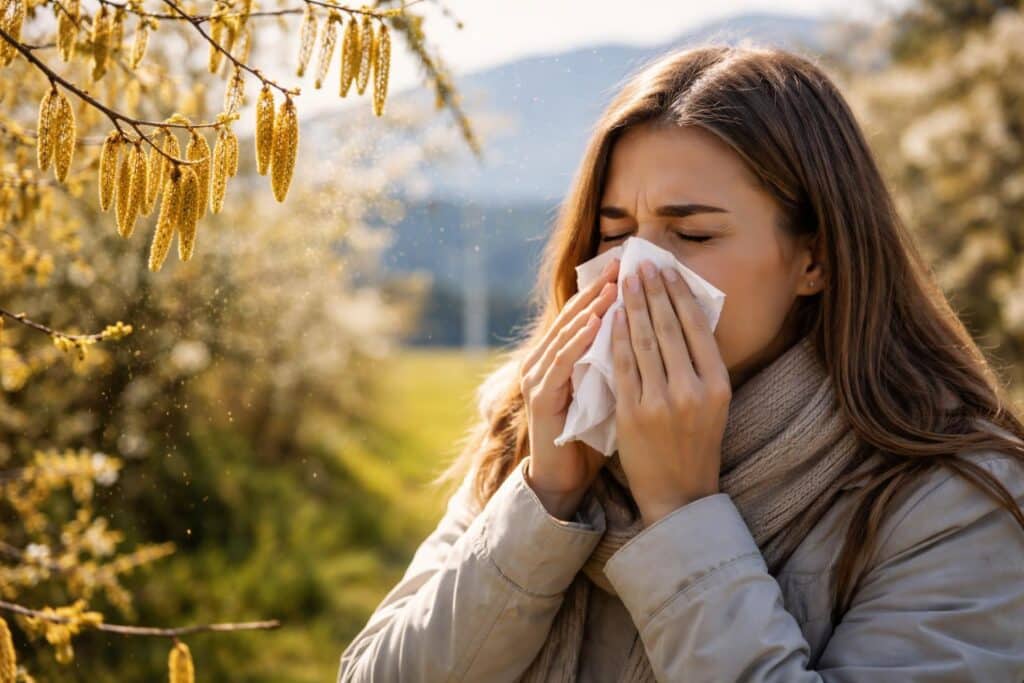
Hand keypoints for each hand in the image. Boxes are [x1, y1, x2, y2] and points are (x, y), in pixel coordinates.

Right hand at [518, 255, 620, 519]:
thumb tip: (657, 331)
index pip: (588, 312)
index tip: (639, 267)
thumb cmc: (589, 435)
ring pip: (566, 332)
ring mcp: (539, 375)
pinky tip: (595, 323)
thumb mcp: (609, 391)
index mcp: (562, 355)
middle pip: (575, 313)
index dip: (611, 289)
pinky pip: (561, 362)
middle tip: (626, 262)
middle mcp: (546, 358)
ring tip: (615, 285)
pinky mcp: (540, 396)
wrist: (563, 476)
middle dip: (603, 288)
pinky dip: (577, 340)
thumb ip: (621, 363)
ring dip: (591, 306)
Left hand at [611, 259, 730, 527]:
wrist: (679, 493)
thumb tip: (685, 314)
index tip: (666, 268)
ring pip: (644, 341)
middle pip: (668, 327)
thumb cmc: (695, 443)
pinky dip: (616, 337)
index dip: (679, 293)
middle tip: (641, 264)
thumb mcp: (713, 402)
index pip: (695, 327)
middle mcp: (692, 390)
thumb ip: (701, 364)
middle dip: (653, 290)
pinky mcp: (632, 413)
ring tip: (625, 281)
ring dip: (633, 305)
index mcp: (718, 384)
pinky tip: (613, 316)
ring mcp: (661, 402)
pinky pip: (622, 366)